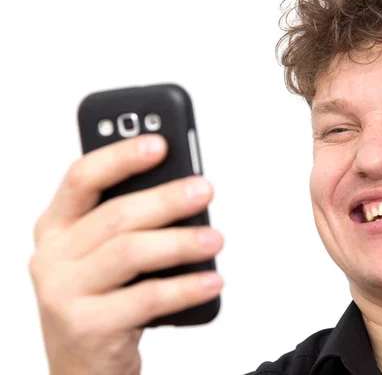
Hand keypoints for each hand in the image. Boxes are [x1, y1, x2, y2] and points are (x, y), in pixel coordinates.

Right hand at [29, 135, 223, 374]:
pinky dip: (186, 288)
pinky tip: (212, 281)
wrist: (82, 366)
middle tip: (205, 190)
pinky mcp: (85, 326)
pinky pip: (146, 298)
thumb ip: (130, 221)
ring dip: (181, 242)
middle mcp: (51, 255)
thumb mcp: (106, 254)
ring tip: (215, 239)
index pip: (81, 177)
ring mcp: (63, 293)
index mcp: (55, 226)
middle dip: (166, 199)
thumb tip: (185, 191)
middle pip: (115, 215)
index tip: (160, 142)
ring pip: (131, 252)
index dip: (120, 156)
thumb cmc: (103, 297)